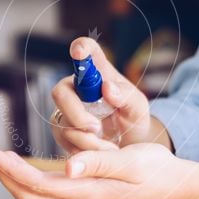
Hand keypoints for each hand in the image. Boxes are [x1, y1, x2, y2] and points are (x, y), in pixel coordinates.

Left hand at [0, 141, 187, 198]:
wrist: (175, 187)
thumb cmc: (157, 171)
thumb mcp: (130, 161)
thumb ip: (99, 162)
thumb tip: (68, 167)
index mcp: (87, 193)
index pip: (36, 184)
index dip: (8, 168)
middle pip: (27, 193)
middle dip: (1, 172)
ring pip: (34, 193)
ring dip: (11, 174)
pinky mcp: (84, 195)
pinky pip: (46, 190)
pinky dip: (27, 176)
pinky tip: (22, 163)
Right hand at [50, 36, 152, 153]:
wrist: (129, 144)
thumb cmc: (132, 117)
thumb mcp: (138, 107)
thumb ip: (126, 96)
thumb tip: (107, 88)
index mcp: (98, 73)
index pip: (86, 52)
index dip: (80, 48)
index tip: (79, 51)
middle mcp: (77, 88)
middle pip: (61, 93)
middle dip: (76, 114)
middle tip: (96, 128)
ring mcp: (67, 109)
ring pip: (60, 121)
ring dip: (85, 138)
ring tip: (109, 146)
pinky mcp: (62, 130)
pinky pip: (63, 140)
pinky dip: (82, 149)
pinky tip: (99, 151)